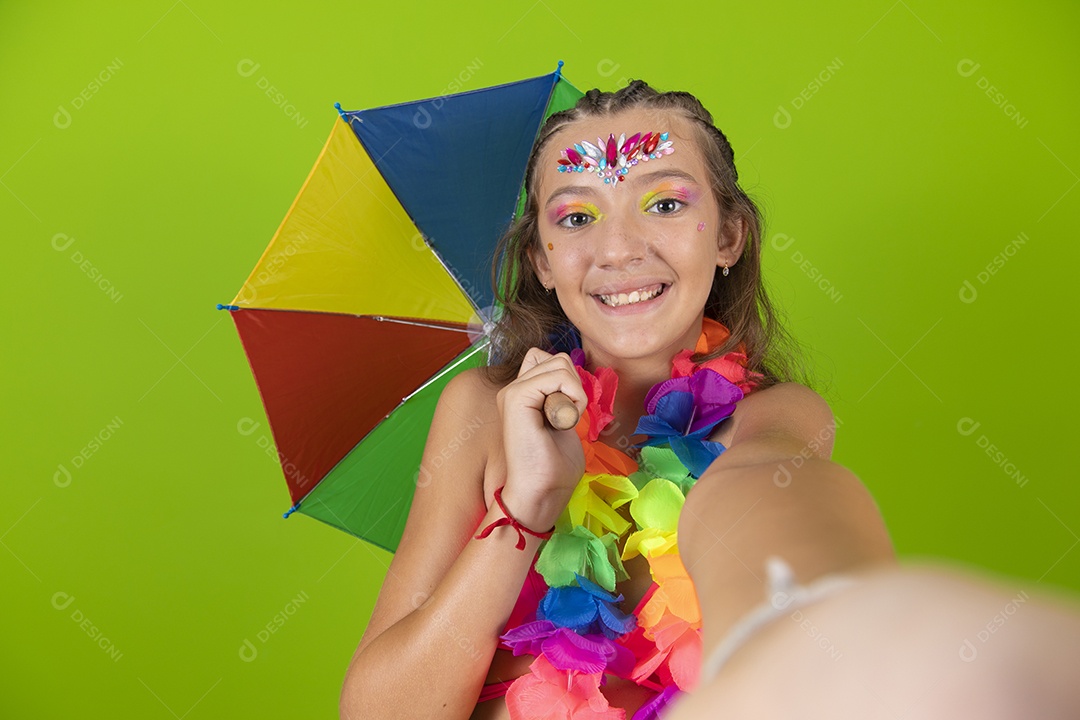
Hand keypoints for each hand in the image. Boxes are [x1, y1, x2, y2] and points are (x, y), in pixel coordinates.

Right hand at [495, 348, 586, 529]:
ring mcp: (512, 391)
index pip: (549, 359)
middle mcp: (513, 389)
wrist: (541, 493)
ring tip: (562, 423)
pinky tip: (561, 423)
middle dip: (575, 387)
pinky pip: (557, 376)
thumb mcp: (563, 421)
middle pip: (558, 359)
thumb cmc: (555, 468)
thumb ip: (563, 394)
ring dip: (574, 394)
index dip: (569, 380)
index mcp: (522, 394)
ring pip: (560, 364)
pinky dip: (572, 398)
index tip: (567, 414)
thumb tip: (572, 374)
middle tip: (565, 421)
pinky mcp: (516, 397)